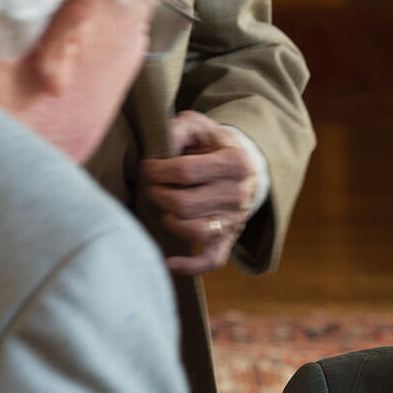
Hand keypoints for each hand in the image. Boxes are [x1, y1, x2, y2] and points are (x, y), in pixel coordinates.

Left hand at [138, 111, 258, 274]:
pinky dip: (190, 265)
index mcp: (234, 163)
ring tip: (164, 209)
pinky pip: (212, 259)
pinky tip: (169, 261)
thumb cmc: (214, 145)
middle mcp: (239, 194)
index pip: (186, 172)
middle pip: (185, 204)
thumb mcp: (200, 127)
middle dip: (159, 195)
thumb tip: (161, 151)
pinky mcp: (229, 239)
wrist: (245, 166)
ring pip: (195, 230)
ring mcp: (235, 220)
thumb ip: (179, 130)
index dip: (158, 171)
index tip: (147, 168)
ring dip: (170, 221)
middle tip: (153, 188)